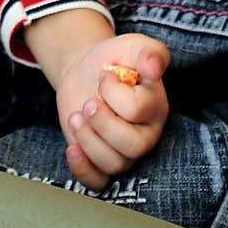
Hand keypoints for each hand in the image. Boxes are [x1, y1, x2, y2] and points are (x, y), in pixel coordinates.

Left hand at [56, 33, 169, 190]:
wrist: (86, 70)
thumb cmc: (113, 59)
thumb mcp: (131, 45)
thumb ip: (148, 51)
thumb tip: (154, 67)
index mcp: (155, 106)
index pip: (137, 110)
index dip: (113, 92)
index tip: (103, 76)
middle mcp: (145, 133)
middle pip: (132, 146)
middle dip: (102, 122)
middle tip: (88, 102)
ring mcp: (124, 150)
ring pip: (114, 164)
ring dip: (87, 139)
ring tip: (77, 116)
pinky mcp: (101, 160)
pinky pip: (99, 182)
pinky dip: (83, 170)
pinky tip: (72, 149)